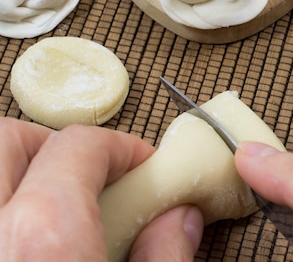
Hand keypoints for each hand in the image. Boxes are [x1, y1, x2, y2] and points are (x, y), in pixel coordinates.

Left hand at [0, 117, 203, 261]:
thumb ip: (164, 255)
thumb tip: (177, 222)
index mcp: (43, 239)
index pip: (77, 146)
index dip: (119, 146)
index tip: (138, 165)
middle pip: (10, 140)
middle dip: (52, 144)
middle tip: (89, 172)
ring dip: (21, 173)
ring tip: (56, 203)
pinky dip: (5, 210)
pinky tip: (29, 240)